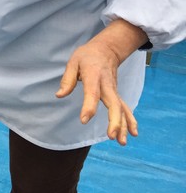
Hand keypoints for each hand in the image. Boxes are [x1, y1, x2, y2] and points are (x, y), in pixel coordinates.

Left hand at [56, 19, 146, 145]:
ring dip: (123, 125)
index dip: (89, 107)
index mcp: (93, 76)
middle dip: (114, 121)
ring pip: (122, 109)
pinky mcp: (116, 94)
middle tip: (111, 136)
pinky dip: (130, 121)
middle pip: (113, 104)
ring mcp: (114, 90)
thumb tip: (59, 95)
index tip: (84, 120)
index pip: (92, 93)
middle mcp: (107, 85)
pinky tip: (132, 134)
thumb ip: (67, 79)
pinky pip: (125, 108)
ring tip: (121, 142)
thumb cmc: (87, 56)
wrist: (106, 49)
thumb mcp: (73, 62)